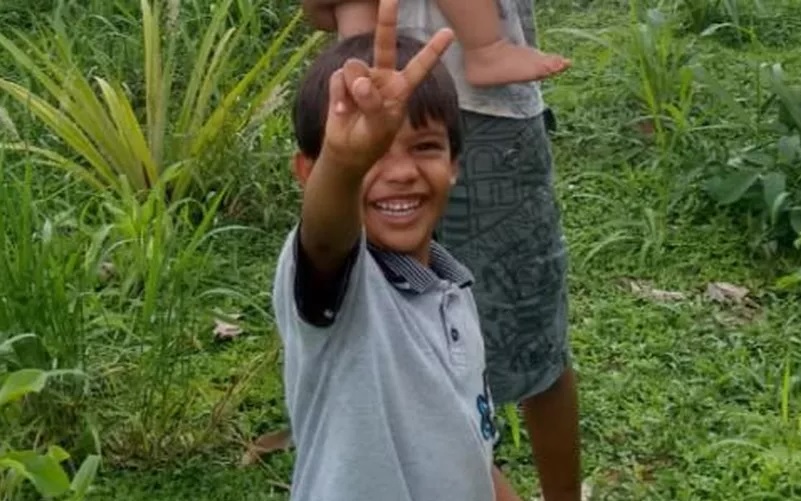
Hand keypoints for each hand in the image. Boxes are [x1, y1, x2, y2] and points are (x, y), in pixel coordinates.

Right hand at [320, 0, 453, 170]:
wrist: (348, 150)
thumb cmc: (371, 140)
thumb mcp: (379, 126)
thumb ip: (372, 103)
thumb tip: (358, 81)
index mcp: (401, 88)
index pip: (419, 67)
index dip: (432, 50)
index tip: (448, 32)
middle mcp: (382, 76)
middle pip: (384, 43)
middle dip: (387, 19)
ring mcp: (362, 76)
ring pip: (354, 69)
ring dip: (353, 90)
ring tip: (354, 109)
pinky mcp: (341, 80)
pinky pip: (338, 78)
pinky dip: (338, 96)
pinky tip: (342, 111)